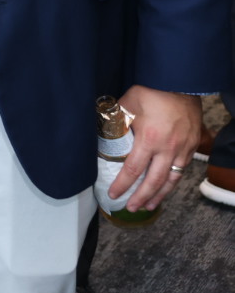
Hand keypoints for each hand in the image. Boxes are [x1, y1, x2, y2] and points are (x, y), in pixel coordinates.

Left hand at [112, 86, 201, 210]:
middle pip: (154, 181)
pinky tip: (166, 187)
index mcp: (149, 139)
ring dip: (160, 195)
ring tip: (149, 206)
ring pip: (172, 179)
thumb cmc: (151, 92)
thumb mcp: (126, 106)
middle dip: (141, 197)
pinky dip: (173, 182)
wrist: (180, 83)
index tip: (114, 195)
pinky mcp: (192, 147)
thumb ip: (115, 123)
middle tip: (132, 208)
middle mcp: (168, 148)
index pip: (133, 170)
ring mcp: (182, 149)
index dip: (123, 185)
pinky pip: (182, 169)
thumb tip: (101, 134)